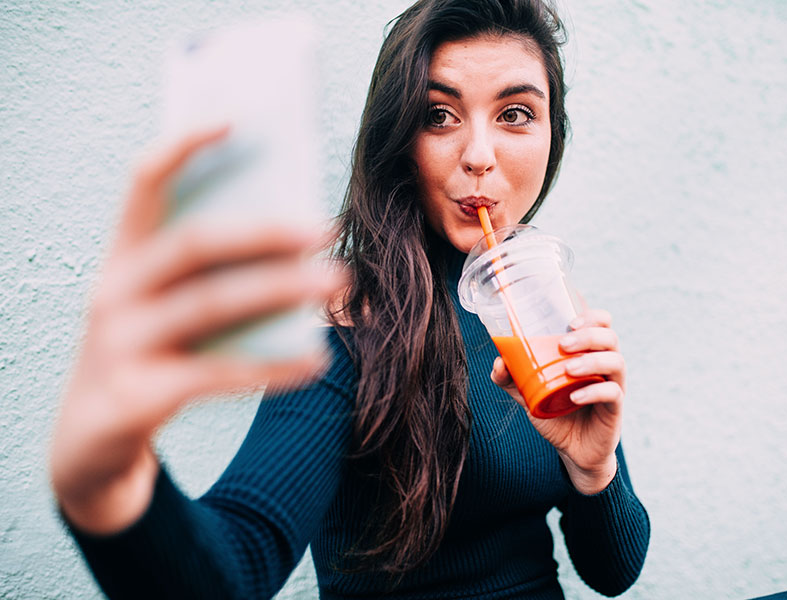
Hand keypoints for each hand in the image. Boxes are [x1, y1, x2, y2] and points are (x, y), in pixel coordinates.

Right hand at [50, 127, 345, 533]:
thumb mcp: (163, 306)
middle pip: (194, 244)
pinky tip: (317, 361)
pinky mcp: (138, 396)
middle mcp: (112, 292)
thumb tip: (293, 240)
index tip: (235, 121)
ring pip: (210, 304)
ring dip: (280, 290)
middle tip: (326, 228)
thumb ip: (209, 273)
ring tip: (337, 281)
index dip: (183, 147)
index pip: (143, 183)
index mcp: (122, 257)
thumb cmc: (147, 354)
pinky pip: (219, 375)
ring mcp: (120, 345)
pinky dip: (273, 366)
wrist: (91, 443)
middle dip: (264, 232)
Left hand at [491, 309, 624, 493]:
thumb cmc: (555, 412)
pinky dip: (594, 391)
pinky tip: (575, 397)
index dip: (591, 316)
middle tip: (563, 344)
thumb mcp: (528, 393)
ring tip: (568, 369)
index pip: (601, 323)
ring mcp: (613, 385)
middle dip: (588, 335)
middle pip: (609, 337)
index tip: (570, 320)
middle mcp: (604, 365)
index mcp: (588, 353)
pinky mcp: (615, 408)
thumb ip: (511, 377)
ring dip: (592, 360)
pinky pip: (613, 393)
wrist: (572, 450)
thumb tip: (499, 361)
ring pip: (616, 361)